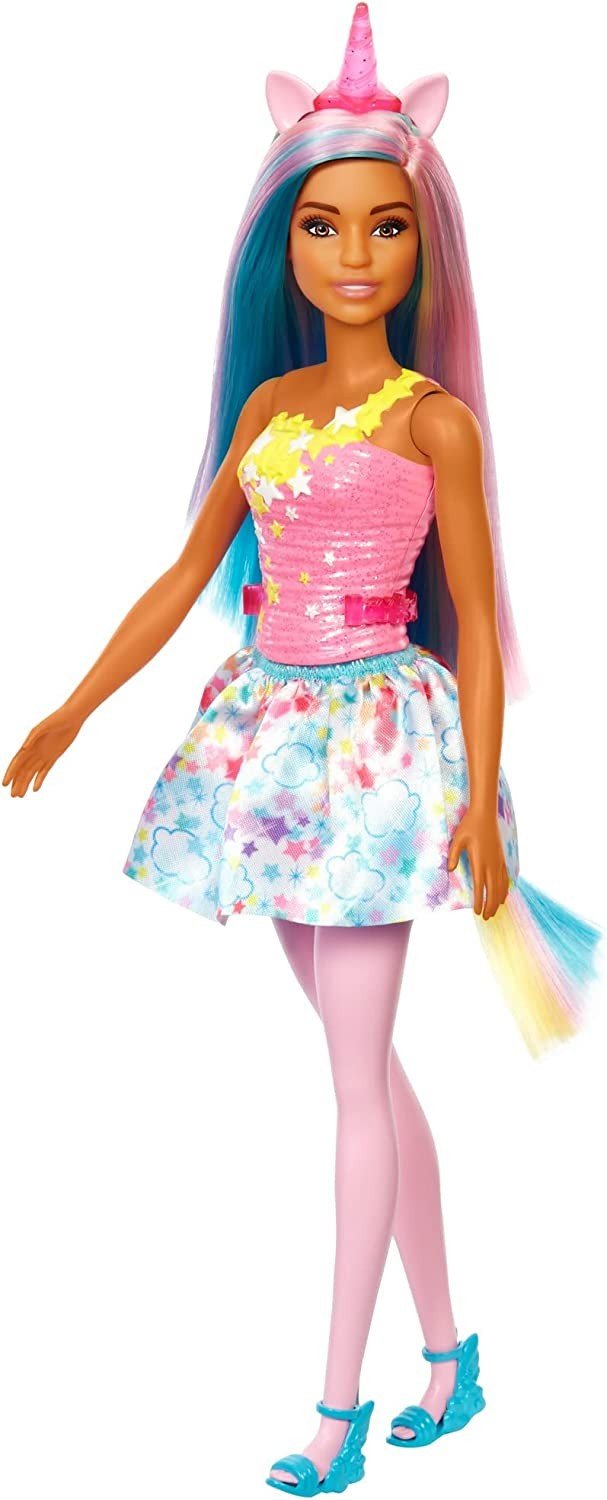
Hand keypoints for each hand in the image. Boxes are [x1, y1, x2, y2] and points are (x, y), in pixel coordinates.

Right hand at [2, 706, 83, 796]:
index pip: (16, 762)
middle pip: (22, 770)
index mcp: (29, 744)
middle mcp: (33, 751)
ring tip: (20, 796)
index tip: (4, 784)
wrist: (72, 717)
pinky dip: (39, 780)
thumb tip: (23, 748)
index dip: (10, 774)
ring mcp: (43, 754)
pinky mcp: (53, 756)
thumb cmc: (57, 719)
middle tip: (13, 796)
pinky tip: (35, 789)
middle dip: (17, 783)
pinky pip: (44, 771)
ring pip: (31, 773)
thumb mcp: (44, 727)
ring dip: (25, 783)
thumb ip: (33, 737)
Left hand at [447, 804, 509, 918]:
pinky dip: (504, 889)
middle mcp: (491, 864)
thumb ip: (453, 855)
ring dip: (498, 900)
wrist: (485, 814)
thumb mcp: (457, 840)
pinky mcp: (501, 858)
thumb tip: (450, 869)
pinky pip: (505, 878)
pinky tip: (503, 897)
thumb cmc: (469, 826)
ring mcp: (498, 861)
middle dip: (490, 906)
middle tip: (486, 918)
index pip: (480, 886)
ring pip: (501, 886)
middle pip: (493, 890)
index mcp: (480, 861)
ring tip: (494, 912)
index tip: (478, 912)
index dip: (480, 901)